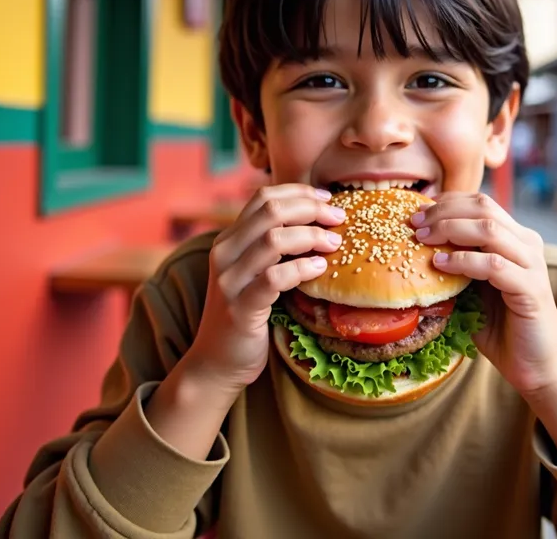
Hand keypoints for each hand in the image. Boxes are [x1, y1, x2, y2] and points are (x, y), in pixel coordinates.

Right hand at [186, 184, 344, 399]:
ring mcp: (229, 280)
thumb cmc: (246, 313)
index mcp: (229, 239)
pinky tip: (320, 269)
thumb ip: (272, 246)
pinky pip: (274, 278)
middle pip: (270, 210)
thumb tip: (317, 219)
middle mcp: (224, 253)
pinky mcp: (239, 308)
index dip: (298, 192)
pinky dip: (301, 268)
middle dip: (310, 209)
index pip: (262, 197)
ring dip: (311, 236)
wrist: (217, 363)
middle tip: (339, 218)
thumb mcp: (254, 272)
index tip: (327, 198)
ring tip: (334, 243)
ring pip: (272, 239)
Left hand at [411, 192, 556, 399]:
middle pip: (483, 208)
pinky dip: (464, 261)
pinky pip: (494, 265)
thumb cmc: (499, 327)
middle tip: (414, 224)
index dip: (447, 202)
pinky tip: (441, 264)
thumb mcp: (472, 287)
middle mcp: (528, 244)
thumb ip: (456, 263)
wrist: (535, 368)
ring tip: (423, 239)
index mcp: (515, 238)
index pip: (480, 203)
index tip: (416, 213)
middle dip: (443, 212)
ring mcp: (532, 264)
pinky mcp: (532, 289)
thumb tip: (416, 244)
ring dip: (450, 229)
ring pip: (489, 230)